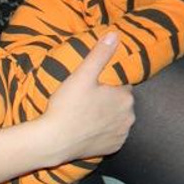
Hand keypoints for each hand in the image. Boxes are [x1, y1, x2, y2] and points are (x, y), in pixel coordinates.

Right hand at [39, 33, 134, 163]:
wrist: (54, 141)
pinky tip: (87, 129)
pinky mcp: (113, 148)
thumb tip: (115, 35)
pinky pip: (111, 136)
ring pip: (116, 119)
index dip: (107, 84)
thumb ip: (99, 54)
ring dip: (106, 117)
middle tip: (85, 99)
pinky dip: (102, 133)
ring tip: (85, 114)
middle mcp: (129, 117)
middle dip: (108, 100)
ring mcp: (121, 134)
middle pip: (120, 103)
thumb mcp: (81, 75)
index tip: (92, 86)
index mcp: (125, 97)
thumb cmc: (67, 106)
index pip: (122, 85)